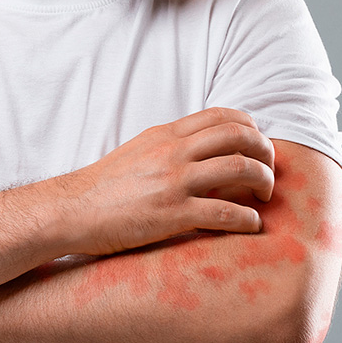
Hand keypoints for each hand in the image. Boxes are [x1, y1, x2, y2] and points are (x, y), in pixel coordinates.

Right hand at [62, 107, 273, 255]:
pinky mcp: (172, 214)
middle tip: (269, 173)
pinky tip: (250, 226)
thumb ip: (172, 146)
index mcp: (167, 134)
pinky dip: (248, 220)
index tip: (257, 148)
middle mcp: (174, 152)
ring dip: (263, 183)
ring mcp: (174, 181)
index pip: (223, 115)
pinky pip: (225, 213)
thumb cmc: (105, 186)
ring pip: (240, 168)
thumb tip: (205, 148)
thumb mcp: (141, 151)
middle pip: (240, 136)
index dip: (251, 129)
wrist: (72, 210)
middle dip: (266, 153)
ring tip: (263, 199)